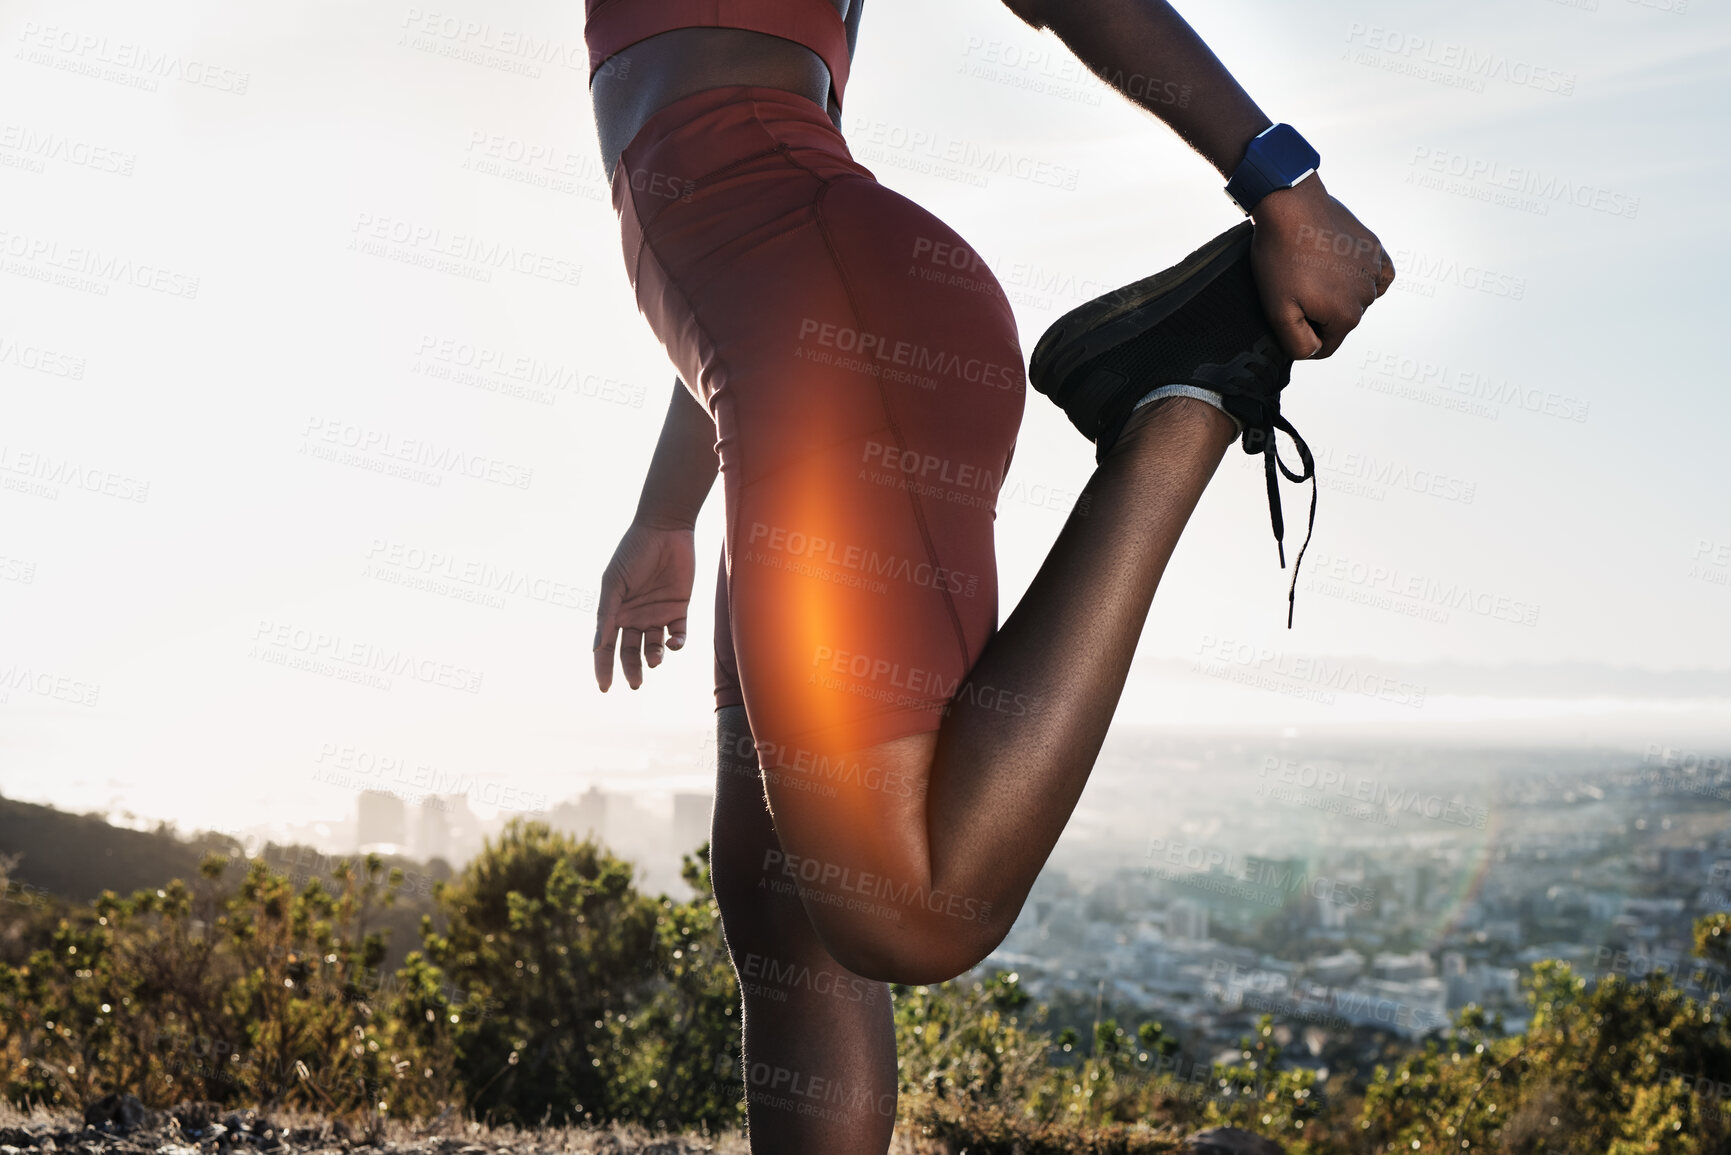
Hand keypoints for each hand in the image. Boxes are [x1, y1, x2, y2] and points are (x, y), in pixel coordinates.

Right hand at [594, 521, 696, 690]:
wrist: (665, 529)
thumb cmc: (633, 552)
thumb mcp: (614, 583)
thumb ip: (607, 613)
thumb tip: (598, 645)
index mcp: (614, 612)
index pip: (606, 647)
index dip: (604, 668)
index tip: (605, 688)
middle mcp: (635, 617)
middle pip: (631, 652)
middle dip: (632, 670)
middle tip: (636, 685)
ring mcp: (657, 614)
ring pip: (655, 647)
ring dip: (654, 658)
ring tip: (654, 661)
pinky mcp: (679, 609)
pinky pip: (678, 635)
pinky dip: (677, 644)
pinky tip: (673, 644)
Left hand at [1249, 175, 1394, 359]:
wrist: (1290, 207)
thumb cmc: (1280, 258)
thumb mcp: (1277, 310)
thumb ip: (1298, 343)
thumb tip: (1315, 352)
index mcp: (1346, 317)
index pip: (1325, 347)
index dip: (1304, 336)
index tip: (1289, 315)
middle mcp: (1367, 296)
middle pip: (1341, 323)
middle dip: (1318, 313)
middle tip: (1295, 288)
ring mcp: (1373, 270)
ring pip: (1356, 299)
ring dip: (1337, 292)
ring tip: (1312, 271)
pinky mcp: (1374, 249)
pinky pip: (1377, 275)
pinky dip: (1363, 277)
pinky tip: (1344, 269)